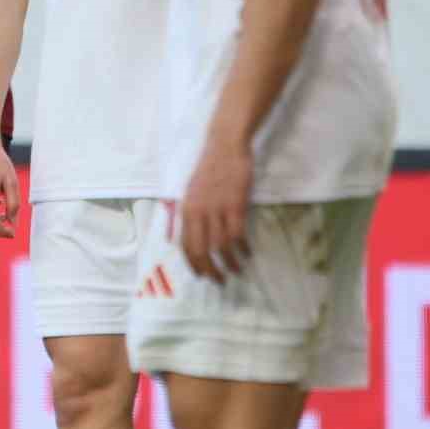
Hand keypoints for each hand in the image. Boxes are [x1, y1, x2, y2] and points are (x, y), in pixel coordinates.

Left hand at [179, 139, 253, 281]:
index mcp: (185, 209)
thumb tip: (183, 237)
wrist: (225, 147)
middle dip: (210, 270)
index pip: (185, 245)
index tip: (201, 276)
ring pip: (220, 246)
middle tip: (219, 281)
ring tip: (236, 270)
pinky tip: (247, 253)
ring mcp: (216, 209)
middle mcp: (198, 212)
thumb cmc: (209, 169)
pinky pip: (237, 235)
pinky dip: (242, 248)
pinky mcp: (235, 205)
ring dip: (229, 263)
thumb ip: (188, 214)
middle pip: (201, 250)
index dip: (193, 264)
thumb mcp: (191, 192)